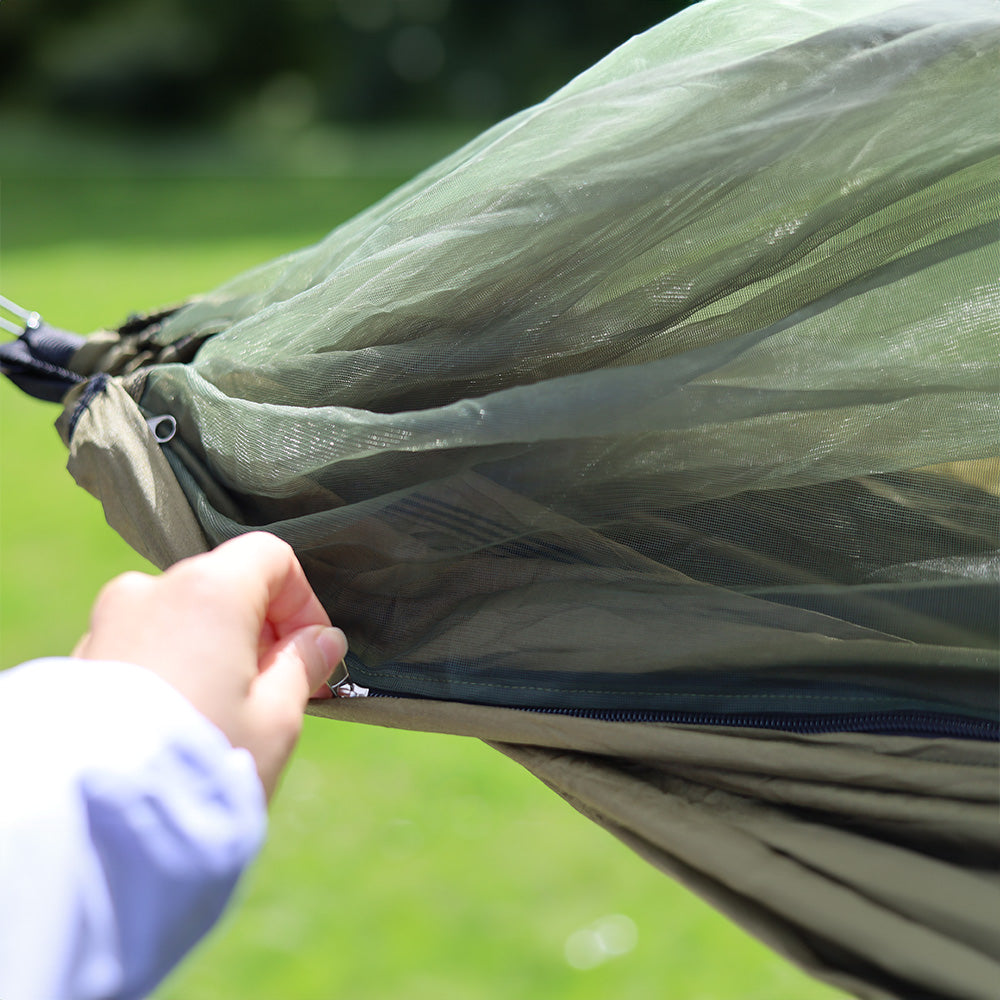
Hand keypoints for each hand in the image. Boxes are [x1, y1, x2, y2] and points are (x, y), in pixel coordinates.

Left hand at [73, 532, 346, 800]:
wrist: (98, 825)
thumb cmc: (202, 765)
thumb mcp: (278, 717)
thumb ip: (304, 665)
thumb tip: (321, 640)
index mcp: (209, 591)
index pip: (271, 557)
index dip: (303, 600)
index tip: (312, 651)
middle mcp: (152, 591)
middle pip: (224, 585)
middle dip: (259, 629)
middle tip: (278, 690)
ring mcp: (108, 624)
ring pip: (180, 616)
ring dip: (212, 649)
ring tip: (226, 712)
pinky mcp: (80, 662)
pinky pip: (141, 646)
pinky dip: (170, 668)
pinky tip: (181, 724)